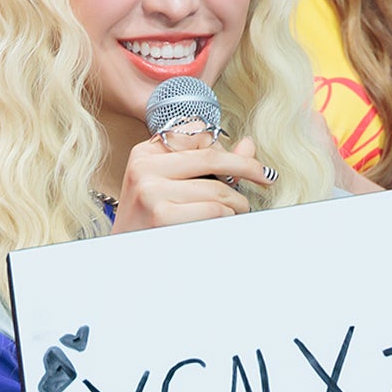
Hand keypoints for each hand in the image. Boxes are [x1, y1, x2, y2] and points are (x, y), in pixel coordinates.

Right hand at [111, 135, 273, 232]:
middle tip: (266, 177)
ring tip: (236, 212)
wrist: (125, 257)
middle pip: (212, 156)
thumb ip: (210, 164)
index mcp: (145, 153)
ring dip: (237, 203)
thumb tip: (248, 145)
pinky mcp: (162, 215)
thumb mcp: (173, 185)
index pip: (197, 133)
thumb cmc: (153, 220)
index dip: (224, 147)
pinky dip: (227, 218)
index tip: (247, 161)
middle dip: (247, 168)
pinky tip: (222, 224)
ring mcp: (151, 191)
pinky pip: (215, 211)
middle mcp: (144, 167)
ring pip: (218, 189)